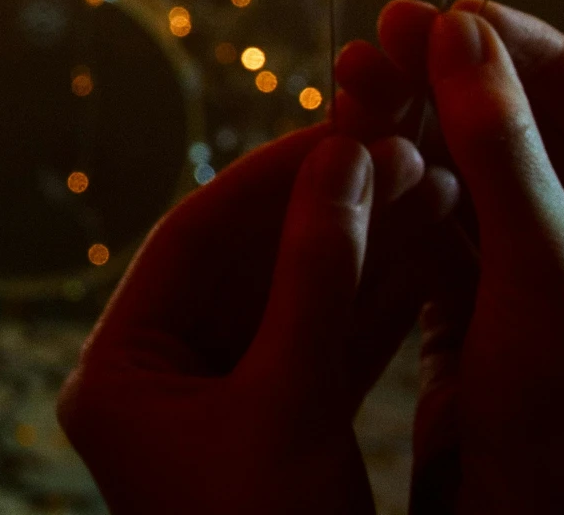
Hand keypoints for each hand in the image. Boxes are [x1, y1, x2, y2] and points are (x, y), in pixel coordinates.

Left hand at [58, 103, 458, 511]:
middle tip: (411, 146)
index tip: (347, 124)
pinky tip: (439, 254)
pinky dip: (381, 307)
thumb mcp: (290, 406)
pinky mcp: (279, 439)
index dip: (272, 175)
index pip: (192, 239)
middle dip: (334, 205)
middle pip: (248, 263)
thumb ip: (314, 278)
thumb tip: (339, 157)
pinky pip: (326, 352)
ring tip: (443, 184)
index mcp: (120, 375)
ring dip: (370, 246)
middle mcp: (159, 386)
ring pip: (298, 303)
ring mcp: (221, 413)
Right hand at [369, 0, 563, 514]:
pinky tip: (356, 156)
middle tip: (378, 34)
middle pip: (536, 137)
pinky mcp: (494, 329)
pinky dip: (404, 196)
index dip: (520, 49)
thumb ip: (502, 144)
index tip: (443, 8)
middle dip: (453, 86)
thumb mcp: (545, 270)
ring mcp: (560, 293)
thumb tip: (459, 30)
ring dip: (418, 133)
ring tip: (349, 80)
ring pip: (483, 184)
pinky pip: (448, 238)